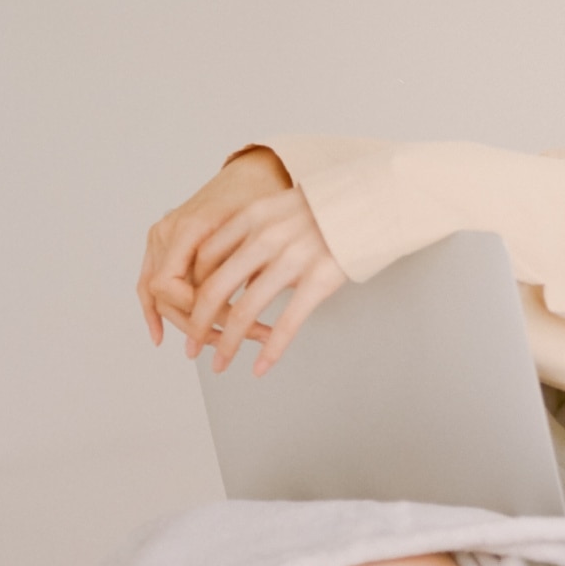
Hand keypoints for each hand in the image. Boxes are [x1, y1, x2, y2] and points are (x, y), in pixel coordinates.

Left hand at [137, 149, 348, 375]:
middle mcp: (266, 237)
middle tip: (191, 345)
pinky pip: (287, 323)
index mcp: (252, 216)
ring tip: (220, 363)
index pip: (204, 258)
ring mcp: (293, 258)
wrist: (375, 198)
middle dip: (197, 324)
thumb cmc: (328, 207)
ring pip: (244, 311)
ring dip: (227, 343)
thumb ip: (255, 236)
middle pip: (215, 289)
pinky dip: (271, 350)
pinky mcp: (320, 278)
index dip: (191, 289)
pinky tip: (261, 368)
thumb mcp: (281, 207)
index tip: (189, 310)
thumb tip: (236, 277)